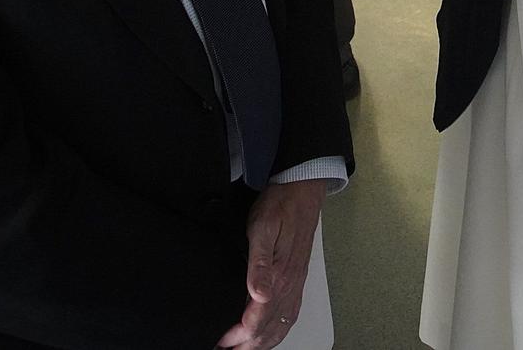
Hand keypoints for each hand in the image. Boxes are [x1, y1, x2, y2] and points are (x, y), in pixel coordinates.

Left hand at [218, 180, 324, 348]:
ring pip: (281, 327)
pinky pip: (291, 315)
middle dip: (247, 346)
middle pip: (269, 330)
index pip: (256, 321)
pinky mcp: (298, 279)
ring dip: (262, 344)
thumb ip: (259, 263)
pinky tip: (270, 334)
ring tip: (244, 349)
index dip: (236, 336)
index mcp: (279, 276)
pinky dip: (278, 332)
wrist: (302, 189)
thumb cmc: (280, 205)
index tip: (220, 341)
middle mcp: (290, 285)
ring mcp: (296, 284)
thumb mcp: (262, 228)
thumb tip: (257, 294)